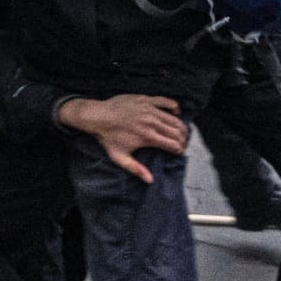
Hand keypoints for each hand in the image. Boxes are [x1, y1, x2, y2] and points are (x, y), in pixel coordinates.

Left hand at [56, 95, 187, 183]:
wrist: (97, 116)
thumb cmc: (108, 137)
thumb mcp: (120, 157)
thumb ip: (136, 169)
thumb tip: (150, 180)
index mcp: (148, 137)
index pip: (174, 144)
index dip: (180, 150)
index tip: (178, 152)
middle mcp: (152, 123)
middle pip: (178, 132)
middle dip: (183, 139)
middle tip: (181, 143)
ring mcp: (150, 110)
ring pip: (175, 119)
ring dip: (181, 126)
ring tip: (181, 132)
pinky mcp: (146, 100)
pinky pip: (166, 101)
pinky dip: (174, 107)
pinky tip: (175, 113)